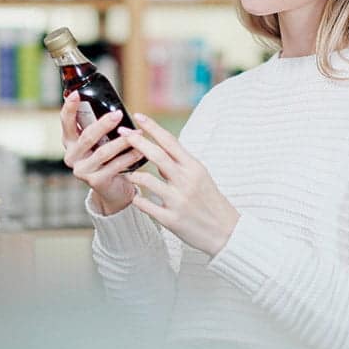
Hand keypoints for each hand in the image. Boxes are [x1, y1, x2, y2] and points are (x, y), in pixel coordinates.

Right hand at [60, 91, 144, 214]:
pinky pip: (115, 166)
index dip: (69, 108)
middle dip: (103, 124)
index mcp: (70, 142)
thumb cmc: (107, 160)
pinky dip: (129, 157)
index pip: (66, 122)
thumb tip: (114, 106)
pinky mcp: (95, 181)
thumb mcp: (98, 142)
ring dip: (122, 141)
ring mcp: (82, 170)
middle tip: (118, 114)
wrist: (112, 190)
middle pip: (87, 136)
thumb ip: (98, 127)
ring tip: (137, 133)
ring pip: (103, 152)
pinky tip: (140, 151)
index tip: (76, 93)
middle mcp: (72, 156)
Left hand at [122, 113, 240, 257]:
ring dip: (133, 175)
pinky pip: (146, 205)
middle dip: (137, 142)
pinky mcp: (171, 219)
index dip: (152, 127)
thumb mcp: (201, 177)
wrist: (226, 232)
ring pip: (147, 180)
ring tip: (129, 174)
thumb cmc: (211, 202)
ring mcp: (178, 200)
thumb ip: (180, 164)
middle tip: (122, 134)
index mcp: (194, 167)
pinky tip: (135, 197)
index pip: (170, 141)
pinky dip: (137, 199)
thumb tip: (157, 152)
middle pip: (157, 155)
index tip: (138, 116)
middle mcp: (186, 181)